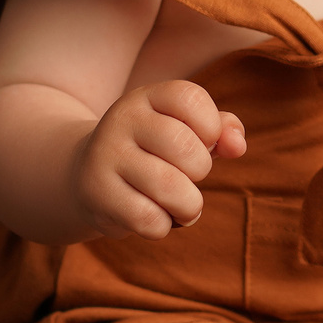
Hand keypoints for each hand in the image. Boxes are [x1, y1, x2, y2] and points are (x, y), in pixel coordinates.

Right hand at [71, 80, 248, 238]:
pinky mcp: (97, 193)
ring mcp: (106, 155)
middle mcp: (122, 119)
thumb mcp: (185, 130)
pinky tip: (153, 217)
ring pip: (170, 188)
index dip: (211, 127)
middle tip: (188, 177)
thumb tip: (237, 145)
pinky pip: (149, 219)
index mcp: (147, 97)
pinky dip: (162, 226)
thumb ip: (222, 129)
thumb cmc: (153, 151)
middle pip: (186, 149)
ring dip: (189, 207)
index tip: (203, 141)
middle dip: (201, 171)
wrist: (85, 173)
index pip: (191, 98)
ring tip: (181, 206)